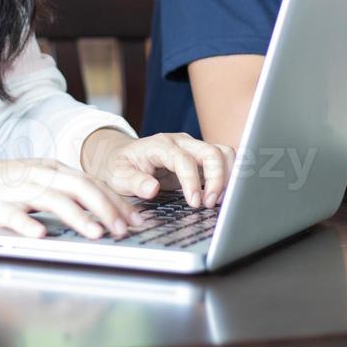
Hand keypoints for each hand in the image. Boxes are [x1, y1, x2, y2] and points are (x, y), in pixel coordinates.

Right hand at [0, 152, 142, 239]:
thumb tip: (99, 212)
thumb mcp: (35, 182)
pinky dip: (28, 224)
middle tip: (124, 230)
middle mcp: (38, 176)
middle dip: (106, 209)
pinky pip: (13, 215)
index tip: (136, 220)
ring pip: (53, 200)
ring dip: (78, 217)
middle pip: (80, 188)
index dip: (116, 201)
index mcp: (51, 170)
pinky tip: (40, 235)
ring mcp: (17, 191)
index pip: (91, 183)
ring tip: (97, 234)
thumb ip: (64, 193)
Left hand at [80, 130, 235, 207]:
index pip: (184, 159)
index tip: (195, 203)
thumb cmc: (121, 166)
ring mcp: (193, 148)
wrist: (122, 156)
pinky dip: (227, 177)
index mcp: (160, 145)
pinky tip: (220, 196)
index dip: (192, 181)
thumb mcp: (119, 176)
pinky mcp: (200, 158)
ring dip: (227, 176)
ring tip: (217, 201)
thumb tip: (152, 189)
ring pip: (223, 153)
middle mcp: (181, 142)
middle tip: (210, 204)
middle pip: (211, 152)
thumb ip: (135, 182)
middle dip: (217, 179)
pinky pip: (222, 161)